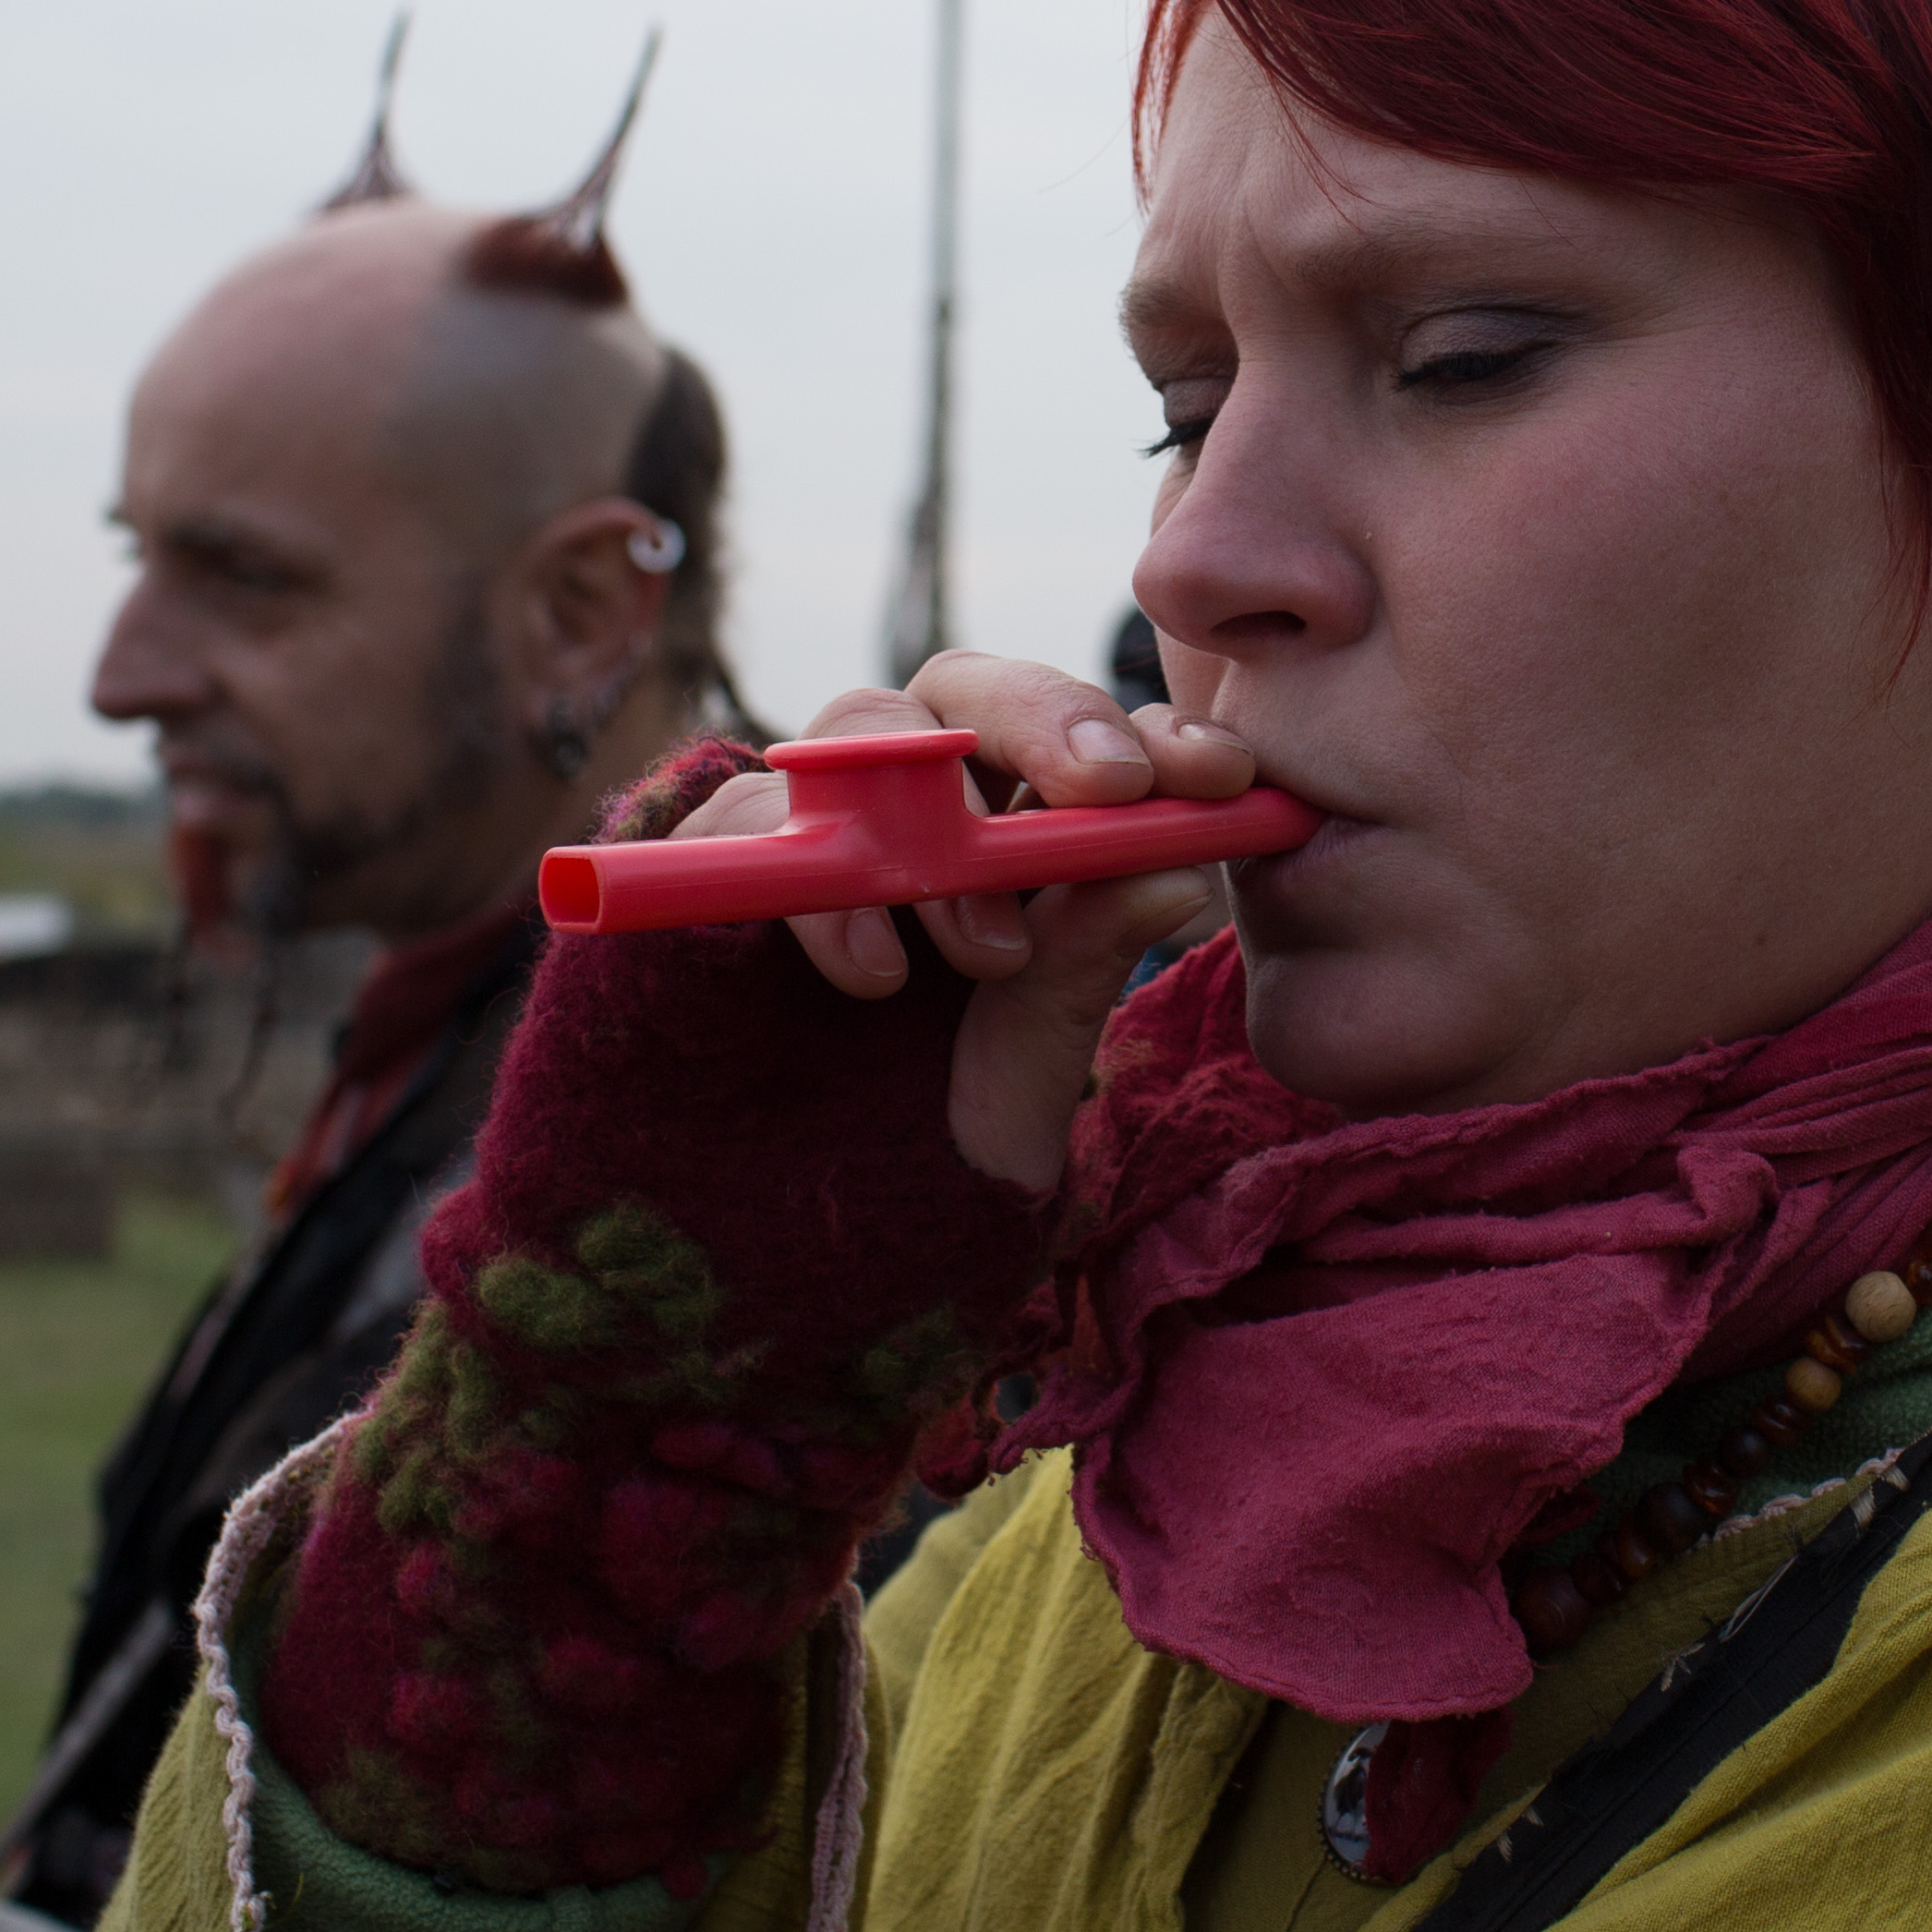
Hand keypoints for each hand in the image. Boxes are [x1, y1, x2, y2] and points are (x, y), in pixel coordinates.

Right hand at [673, 654, 1252, 1192]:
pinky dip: (821, 879)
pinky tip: (877, 969)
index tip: (1218, 772)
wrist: (781, 1241)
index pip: (1080, 736)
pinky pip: (746, 817)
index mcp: (1007, 836)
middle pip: (967, 690)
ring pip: (859, 727)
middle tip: (1110, 787)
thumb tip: (1183, 873)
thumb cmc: (926, 1145)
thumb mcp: (1023, 1071)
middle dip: (1048, 719)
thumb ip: (1082, 974)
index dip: (1151, 733)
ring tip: (989, 953)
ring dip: (935, 811)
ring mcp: (809, 829)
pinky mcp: (712, 870)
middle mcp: (909, 808)